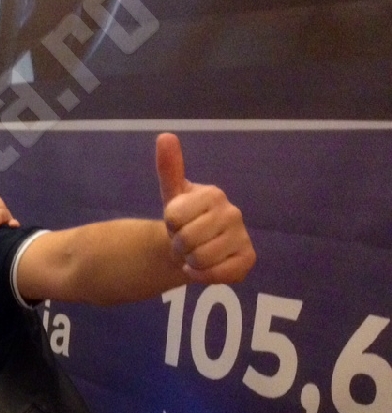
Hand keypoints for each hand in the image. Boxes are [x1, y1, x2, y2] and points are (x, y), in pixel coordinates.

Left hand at [156, 133, 255, 283]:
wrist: (191, 247)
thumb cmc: (183, 219)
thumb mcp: (172, 194)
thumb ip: (169, 168)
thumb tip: (165, 136)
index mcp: (213, 194)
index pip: (173, 217)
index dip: (169, 224)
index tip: (177, 222)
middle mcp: (233, 212)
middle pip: (186, 239)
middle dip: (178, 245)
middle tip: (185, 241)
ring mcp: (243, 236)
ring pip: (200, 258)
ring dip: (190, 261)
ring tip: (195, 252)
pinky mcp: (247, 260)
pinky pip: (217, 275)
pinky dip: (202, 276)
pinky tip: (204, 268)